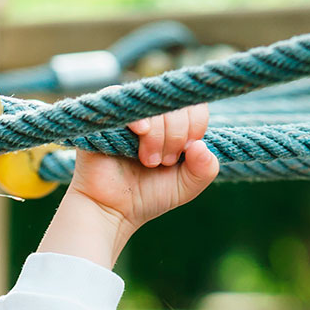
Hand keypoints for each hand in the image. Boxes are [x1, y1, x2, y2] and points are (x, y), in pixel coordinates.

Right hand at [36, 106, 217, 269]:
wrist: (110, 211)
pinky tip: (141, 132)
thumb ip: (205, 169)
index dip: (195, 126)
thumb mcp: (186, 186)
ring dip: (158, 134)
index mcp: (173, 124)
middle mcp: (152, 114)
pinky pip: (123, 98)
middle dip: (177, 134)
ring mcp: (128, 114)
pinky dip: (139, 116)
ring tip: (148, 161)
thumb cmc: (146, 197)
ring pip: (153, 103)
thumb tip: (201, 145)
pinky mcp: (104, 116)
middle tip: (165, 162)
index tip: (185, 153)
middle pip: (175, 101)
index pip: (194, 105)